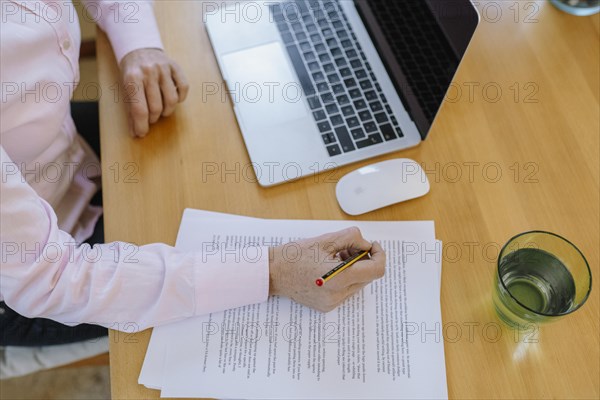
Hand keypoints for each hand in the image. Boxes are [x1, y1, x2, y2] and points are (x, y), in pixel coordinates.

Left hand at [120, 48, 189, 136]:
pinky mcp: (175, 66)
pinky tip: (173, 99)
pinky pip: (183, 88)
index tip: (142, 134)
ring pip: (172, 100)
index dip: (141, 125)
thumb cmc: (131, 72)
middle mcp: (149, 72)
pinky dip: (180, 98)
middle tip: (150, 118)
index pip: (139, 109)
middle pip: (156, 107)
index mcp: (132, 78)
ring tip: (161, 110)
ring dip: (167, 111)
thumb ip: (130, 110)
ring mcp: (164, 68)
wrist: (139, 47)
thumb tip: (136, 133)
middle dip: (153, 118)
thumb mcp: (125, 88)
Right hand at [268, 227, 385, 312]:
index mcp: (338, 279)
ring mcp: (332, 303)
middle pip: (367, 277)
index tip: (372, 245)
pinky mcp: (326, 306)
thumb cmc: (295, 255)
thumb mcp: (326, 240)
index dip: (379, 255)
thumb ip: (352, 239)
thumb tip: (367, 246)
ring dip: (354, 269)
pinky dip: (344, 278)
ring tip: (335, 257)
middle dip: (363, 260)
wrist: (272, 273)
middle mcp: (337, 296)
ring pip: (357, 284)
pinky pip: (345, 291)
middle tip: (347, 248)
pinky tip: (329, 269)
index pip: (375, 270)